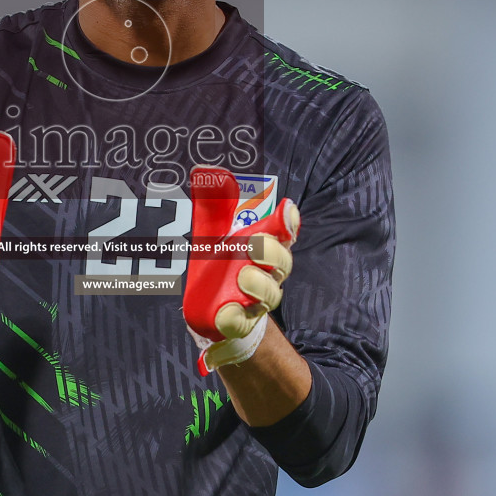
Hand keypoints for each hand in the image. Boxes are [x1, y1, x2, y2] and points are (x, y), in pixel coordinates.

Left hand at [183, 166, 300, 374]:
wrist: (213, 313)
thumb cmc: (221, 266)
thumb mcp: (213, 235)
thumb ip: (214, 208)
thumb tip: (207, 172)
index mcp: (264, 248)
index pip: (284, 234)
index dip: (288, 223)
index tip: (286, 210)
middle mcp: (267, 274)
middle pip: (282, 263)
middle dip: (272, 253)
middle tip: (255, 244)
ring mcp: (256, 301)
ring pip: (269, 295)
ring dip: (258, 285)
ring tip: (243, 277)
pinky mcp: (239, 324)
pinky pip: (241, 323)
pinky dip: (235, 318)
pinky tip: (224, 313)